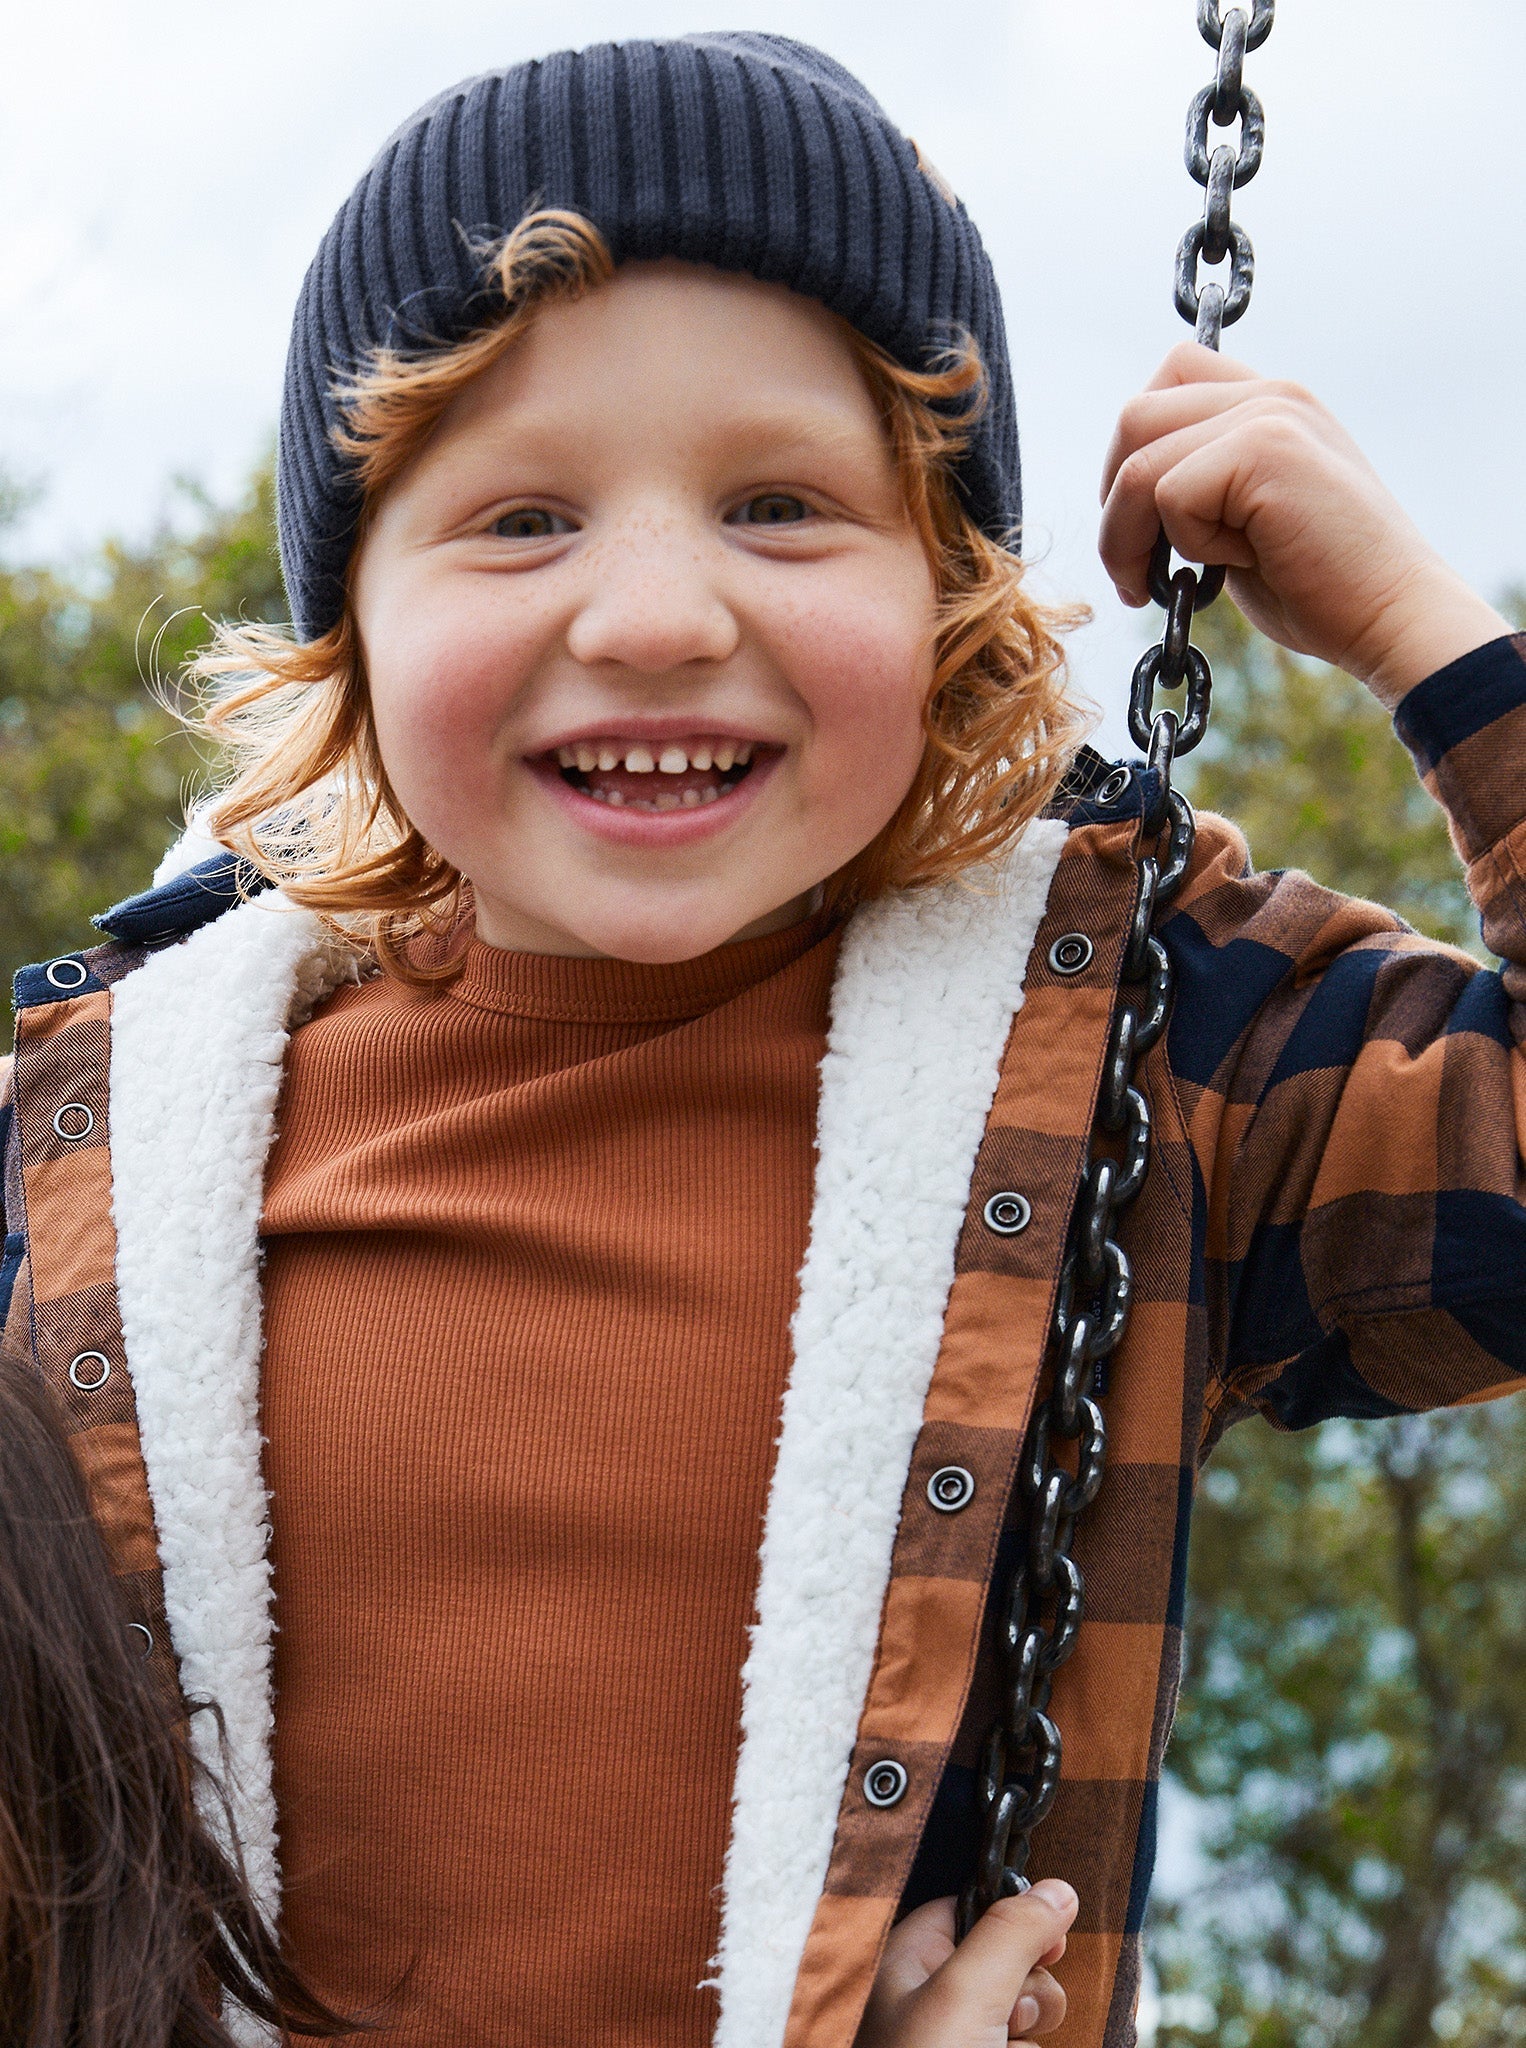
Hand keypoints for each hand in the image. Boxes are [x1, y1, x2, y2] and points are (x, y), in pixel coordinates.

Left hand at [855, 1883, 1076, 2047]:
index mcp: (906, 1963)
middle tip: (1010, 2018)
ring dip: (1028, 2037)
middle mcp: (927, 2001)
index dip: (1013, 1915)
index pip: (967, 1908)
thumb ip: (1011, 1934)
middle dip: (1029, 1990)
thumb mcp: (965, 1995)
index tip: (1050, 1933)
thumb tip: (1057, 1890)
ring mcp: (954, 2044)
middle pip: (1005, 1964)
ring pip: (1019, 2019)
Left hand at [1099, 342, 1510, 706]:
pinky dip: (1184, 545)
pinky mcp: (1265, 449)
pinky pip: (1170, 494)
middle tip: (1132, 569)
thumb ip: (1200, 485)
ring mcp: (1270, 414)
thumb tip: (1126, 494)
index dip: (1134, 450)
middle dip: (1114, 502)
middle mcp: (1270, 394)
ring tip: (1160, 585)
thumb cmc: (1319, 588)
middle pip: (1135, 417)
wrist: (1392, 616)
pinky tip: (1233, 567)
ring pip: (1139, 461)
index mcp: (1270, 403)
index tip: (1143, 522)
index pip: (1171, 376)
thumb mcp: (1246, 521)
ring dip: (1131, 537)